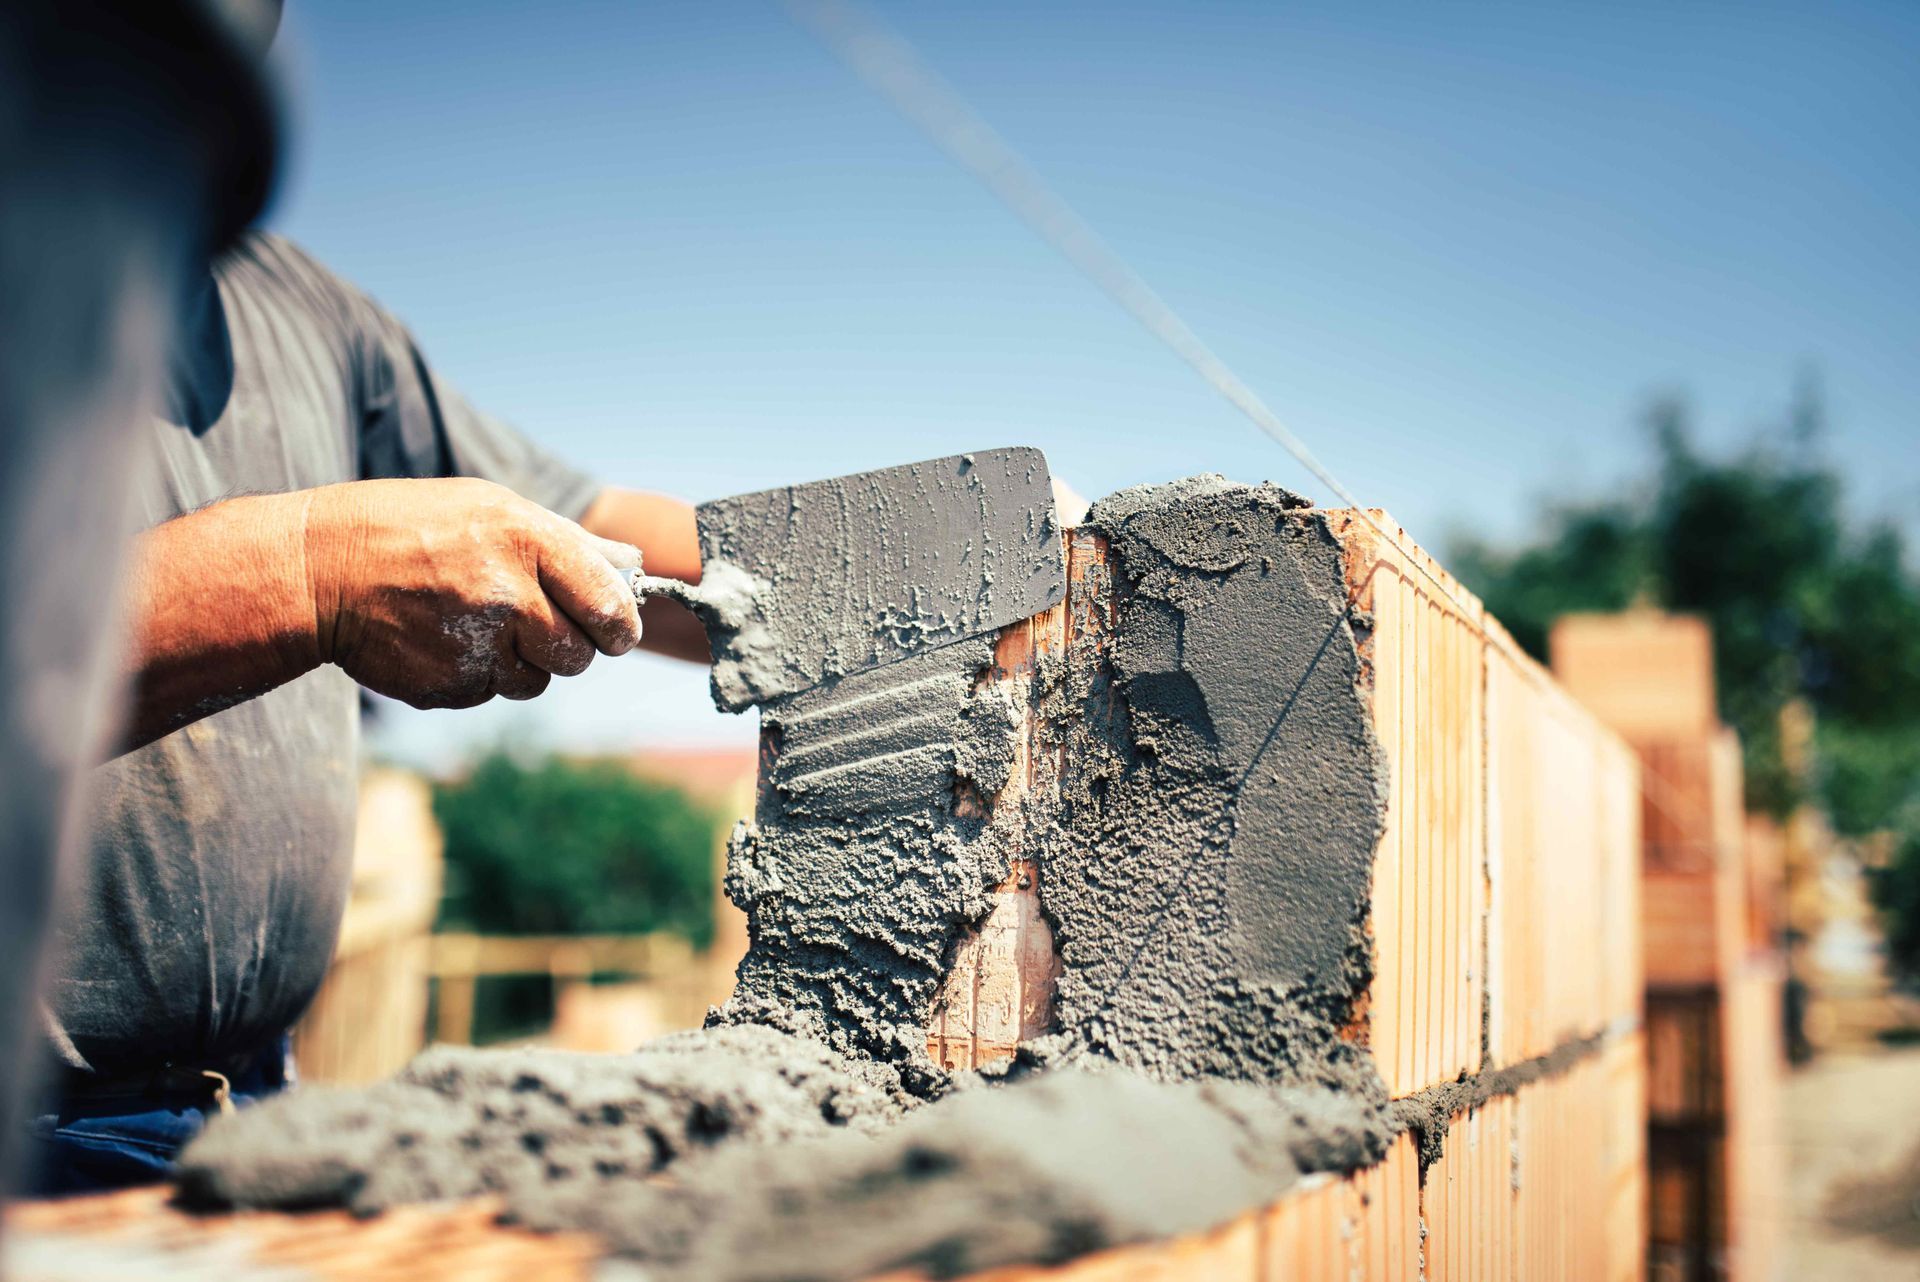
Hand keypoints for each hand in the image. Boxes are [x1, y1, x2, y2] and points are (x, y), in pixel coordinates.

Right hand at [304, 478, 642, 708]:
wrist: (318, 571)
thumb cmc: (415, 528)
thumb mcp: (491, 509)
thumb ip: (568, 542)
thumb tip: (634, 563)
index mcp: (525, 539)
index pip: (609, 603)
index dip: (620, 625)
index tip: (616, 629)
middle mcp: (506, 594)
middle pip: (580, 653)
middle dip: (572, 646)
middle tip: (543, 625)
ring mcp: (476, 646)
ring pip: (540, 680)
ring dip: (525, 661)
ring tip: (481, 623)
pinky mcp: (451, 688)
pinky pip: (494, 693)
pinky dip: (482, 674)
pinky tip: (445, 639)